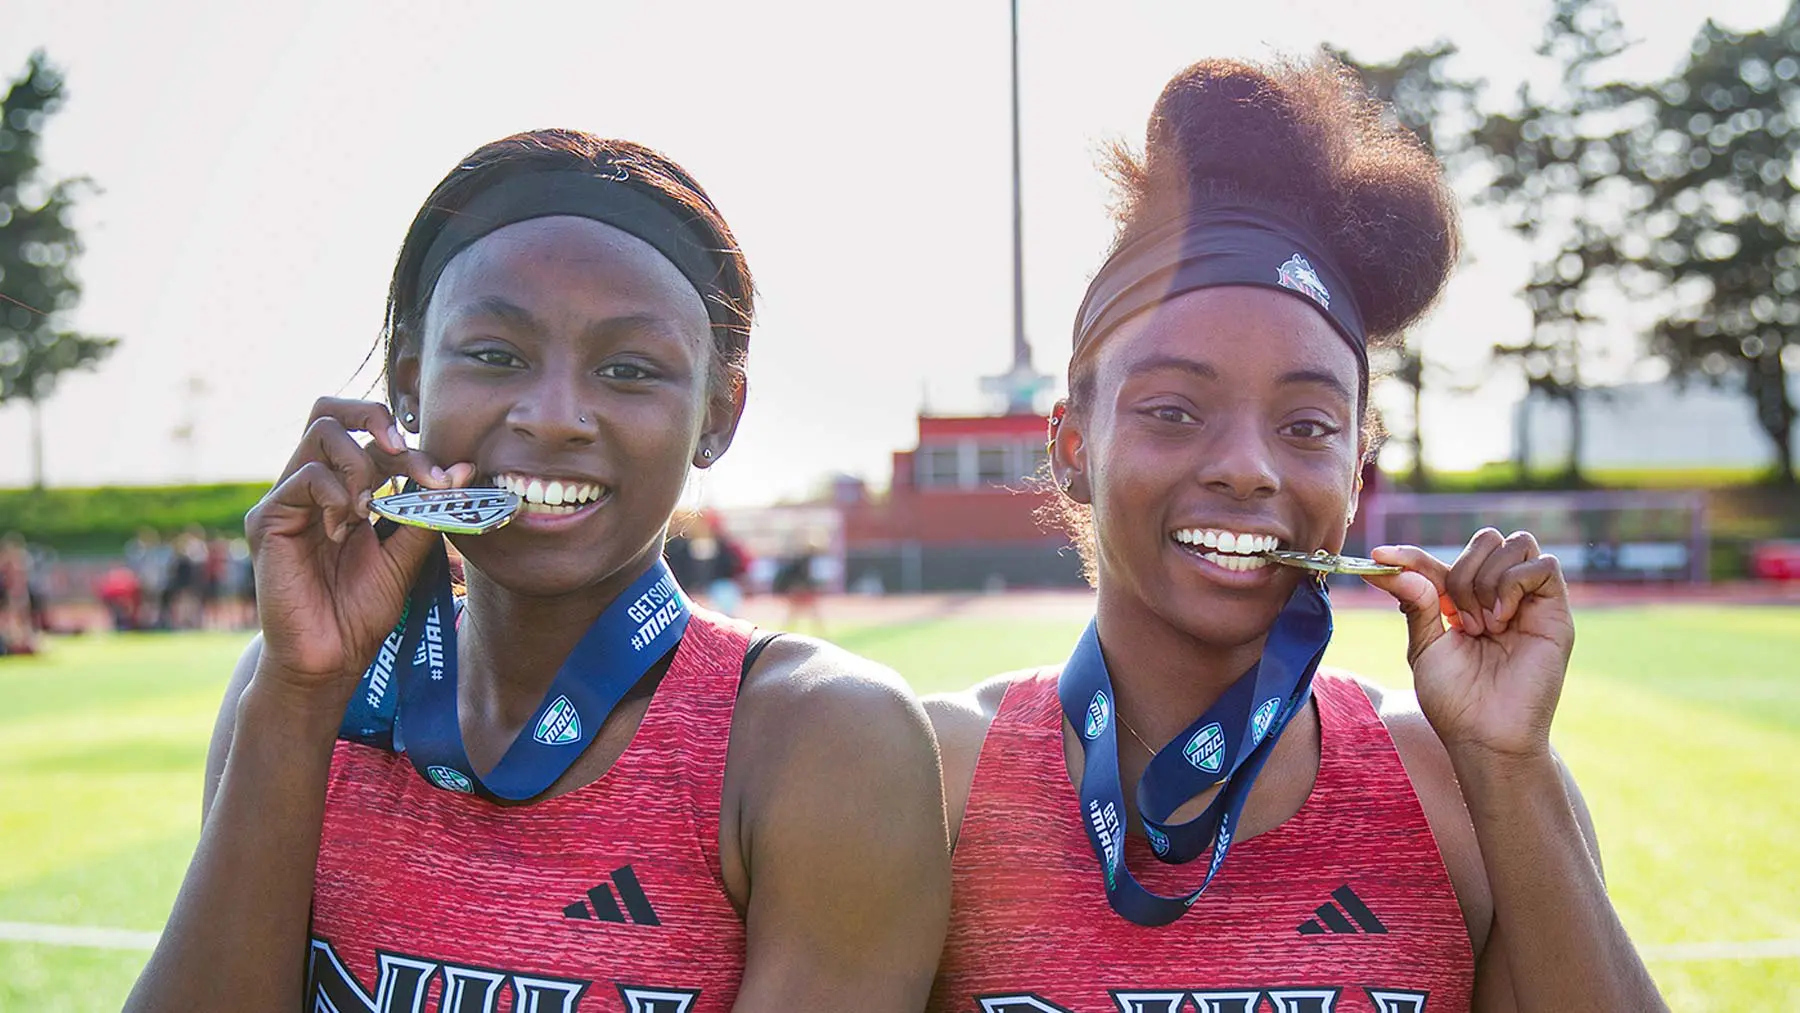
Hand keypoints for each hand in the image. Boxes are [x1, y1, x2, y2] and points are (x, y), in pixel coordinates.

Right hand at [245, 398, 474, 700]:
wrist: (330, 657)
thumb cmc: (363, 609)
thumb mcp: (407, 555)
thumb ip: (426, 512)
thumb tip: (463, 471)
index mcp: (345, 487)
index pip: (373, 437)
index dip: (413, 448)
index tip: (446, 481)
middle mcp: (313, 484)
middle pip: (332, 409)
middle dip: (375, 418)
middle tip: (403, 450)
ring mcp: (288, 498)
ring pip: (320, 431)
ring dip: (360, 463)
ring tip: (369, 508)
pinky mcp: (269, 518)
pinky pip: (305, 476)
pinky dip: (336, 493)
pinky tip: (344, 529)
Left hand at [1360, 529, 1575, 762]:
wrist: (1486, 736)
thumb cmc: (1455, 700)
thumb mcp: (1424, 646)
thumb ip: (1414, 601)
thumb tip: (1389, 563)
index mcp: (1464, 603)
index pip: (1441, 560)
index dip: (1411, 555)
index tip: (1380, 557)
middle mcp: (1499, 596)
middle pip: (1487, 538)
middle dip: (1462, 572)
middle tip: (1460, 621)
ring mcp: (1529, 602)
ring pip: (1516, 544)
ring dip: (1487, 580)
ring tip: (1482, 626)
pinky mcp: (1556, 613)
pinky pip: (1544, 565)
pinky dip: (1513, 584)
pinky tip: (1501, 621)